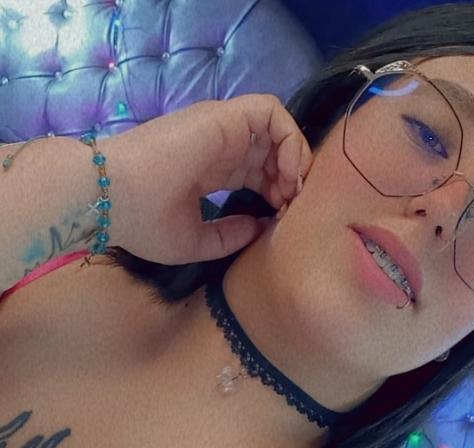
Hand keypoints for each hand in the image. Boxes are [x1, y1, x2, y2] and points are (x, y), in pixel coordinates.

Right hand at [103, 94, 312, 264]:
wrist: (111, 197)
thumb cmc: (144, 221)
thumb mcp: (194, 241)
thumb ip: (230, 235)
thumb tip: (262, 226)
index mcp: (211, 170)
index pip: (257, 171)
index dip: (276, 190)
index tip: (278, 216)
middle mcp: (220, 145)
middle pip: (272, 150)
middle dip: (290, 176)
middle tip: (290, 204)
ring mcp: (222, 127)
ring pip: (277, 128)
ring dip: (293, 157)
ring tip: (290, 189)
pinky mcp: (224, 115)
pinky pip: (272, 112)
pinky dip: (289, 137)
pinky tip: (286, 171)